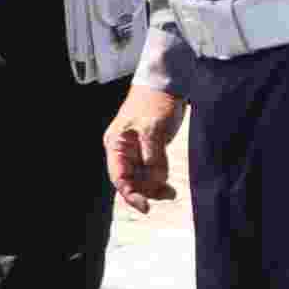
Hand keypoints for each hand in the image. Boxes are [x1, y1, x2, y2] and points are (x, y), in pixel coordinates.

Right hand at [104, 86, 185, 212]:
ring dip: (155, 187)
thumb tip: (156, 181)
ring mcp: (136, 150)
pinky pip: (151, 171)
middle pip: (130, 180)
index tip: (145, 206)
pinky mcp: (149, 149)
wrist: (166, 83)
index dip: (130, 194)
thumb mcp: (154, 130)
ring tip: (172, 192)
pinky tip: (169, 185)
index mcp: (116, 144)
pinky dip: (160, 179)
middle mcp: (123, 150)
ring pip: (142, 178)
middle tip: (167, 194)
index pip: (119, 177)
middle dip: (146, 191)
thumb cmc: (155, 102)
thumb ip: (153, 157)